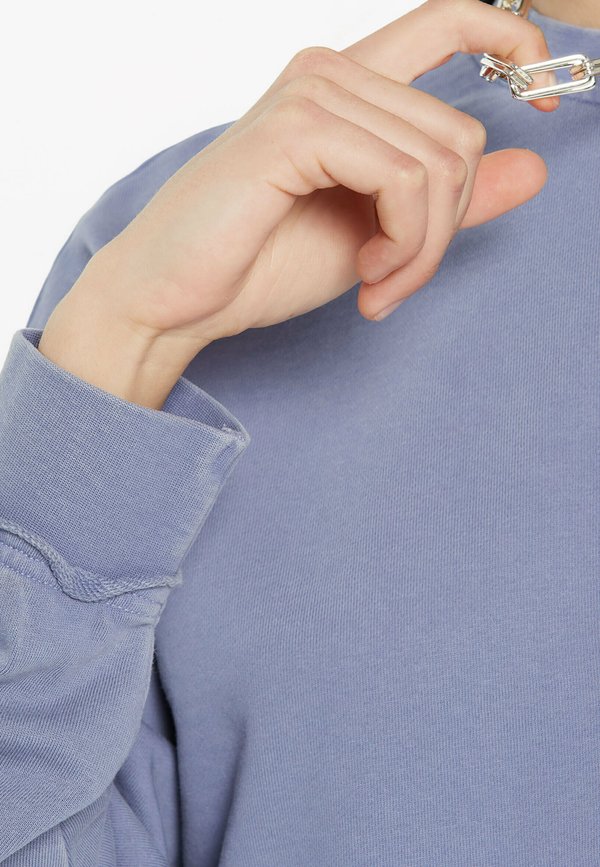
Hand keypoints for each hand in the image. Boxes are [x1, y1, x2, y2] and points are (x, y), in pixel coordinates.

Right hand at [84, 0, 556, 348]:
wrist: (176, 297)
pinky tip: (366, 275)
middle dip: (447, 229)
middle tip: (398, 281)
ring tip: (378, 286)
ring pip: (440, 163)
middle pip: (461, 133)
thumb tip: (534, 166)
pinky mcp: (297, 128)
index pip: (447, 21)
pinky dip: (403, 243)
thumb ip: (448, 200)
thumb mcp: (377, 234)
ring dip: (423, 248)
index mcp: (347, 88)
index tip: (547, 98)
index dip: (513, 41)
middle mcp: (331, 72)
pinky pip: (404, 181)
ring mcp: (313, 93)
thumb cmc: (257, 262)